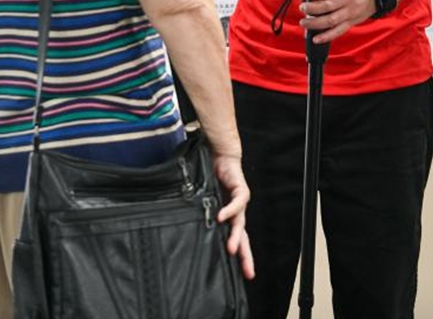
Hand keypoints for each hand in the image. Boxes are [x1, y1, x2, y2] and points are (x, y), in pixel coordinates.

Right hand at [212, 152, 254, 279]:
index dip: (238, 257)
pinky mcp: (241, 190)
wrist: (221, 155)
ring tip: (231, 249)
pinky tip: (222, 217)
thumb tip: (184, 232)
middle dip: (245, 255)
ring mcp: (240, 202)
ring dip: (235, 236)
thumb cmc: (212, 177)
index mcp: (229, 218)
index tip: (242, 276)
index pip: (235, 241)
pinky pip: (237, 202)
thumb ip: (201, 215)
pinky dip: (230, 210)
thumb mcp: (204, 201)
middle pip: (243, 237)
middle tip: (247, 272)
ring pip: (240, 223)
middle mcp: (236, 213)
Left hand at [299, 0, 375, 42]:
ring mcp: (350, 12)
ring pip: (331, 20)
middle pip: (329, 6)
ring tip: (304, 22)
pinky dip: (326, 36)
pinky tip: (316, 38)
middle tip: (303, 8)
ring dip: (315, 23)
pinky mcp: (351, 22)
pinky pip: (338, 31)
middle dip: (312, 8)